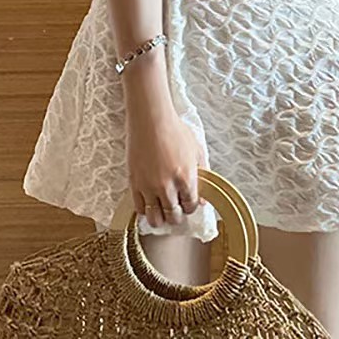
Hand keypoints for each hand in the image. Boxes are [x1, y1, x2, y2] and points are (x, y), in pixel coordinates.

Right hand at [126, 109, 205, 228]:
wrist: (151, 119)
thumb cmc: (175, 130)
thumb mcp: (197, 149)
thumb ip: (203, 174)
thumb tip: (204, 198)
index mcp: (186, 177)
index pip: (191, 206)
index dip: (191, 206)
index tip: (188, 203)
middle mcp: (167, 186)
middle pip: (174, 216)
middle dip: (177, 215)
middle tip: (176, 209)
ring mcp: (149, 186)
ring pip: (155, 218)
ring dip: (161, 218)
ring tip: (162, 211)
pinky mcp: (134, 183)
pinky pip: (139, 209)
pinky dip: (145, 210)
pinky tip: (149, 203)